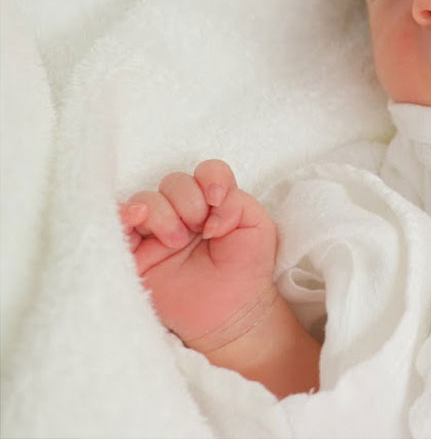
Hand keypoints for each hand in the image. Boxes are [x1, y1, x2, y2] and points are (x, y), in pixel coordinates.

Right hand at [117, 159, 277, 353]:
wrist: (231, 314)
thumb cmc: (246, 270)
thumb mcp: (257, 227)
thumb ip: (238, 202)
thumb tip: (210, 202)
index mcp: (212, 203)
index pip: (206, 171)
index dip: (211, 178)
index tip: (218, 200)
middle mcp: (183, 212)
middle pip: (174, 182)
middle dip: (188, 201)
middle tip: (200, 231)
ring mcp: (156, 231)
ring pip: (147, 199)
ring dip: (163, 214)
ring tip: (177, 242)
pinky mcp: (134, 253)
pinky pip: (117, 222)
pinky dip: (123, 212)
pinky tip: (137, 217)